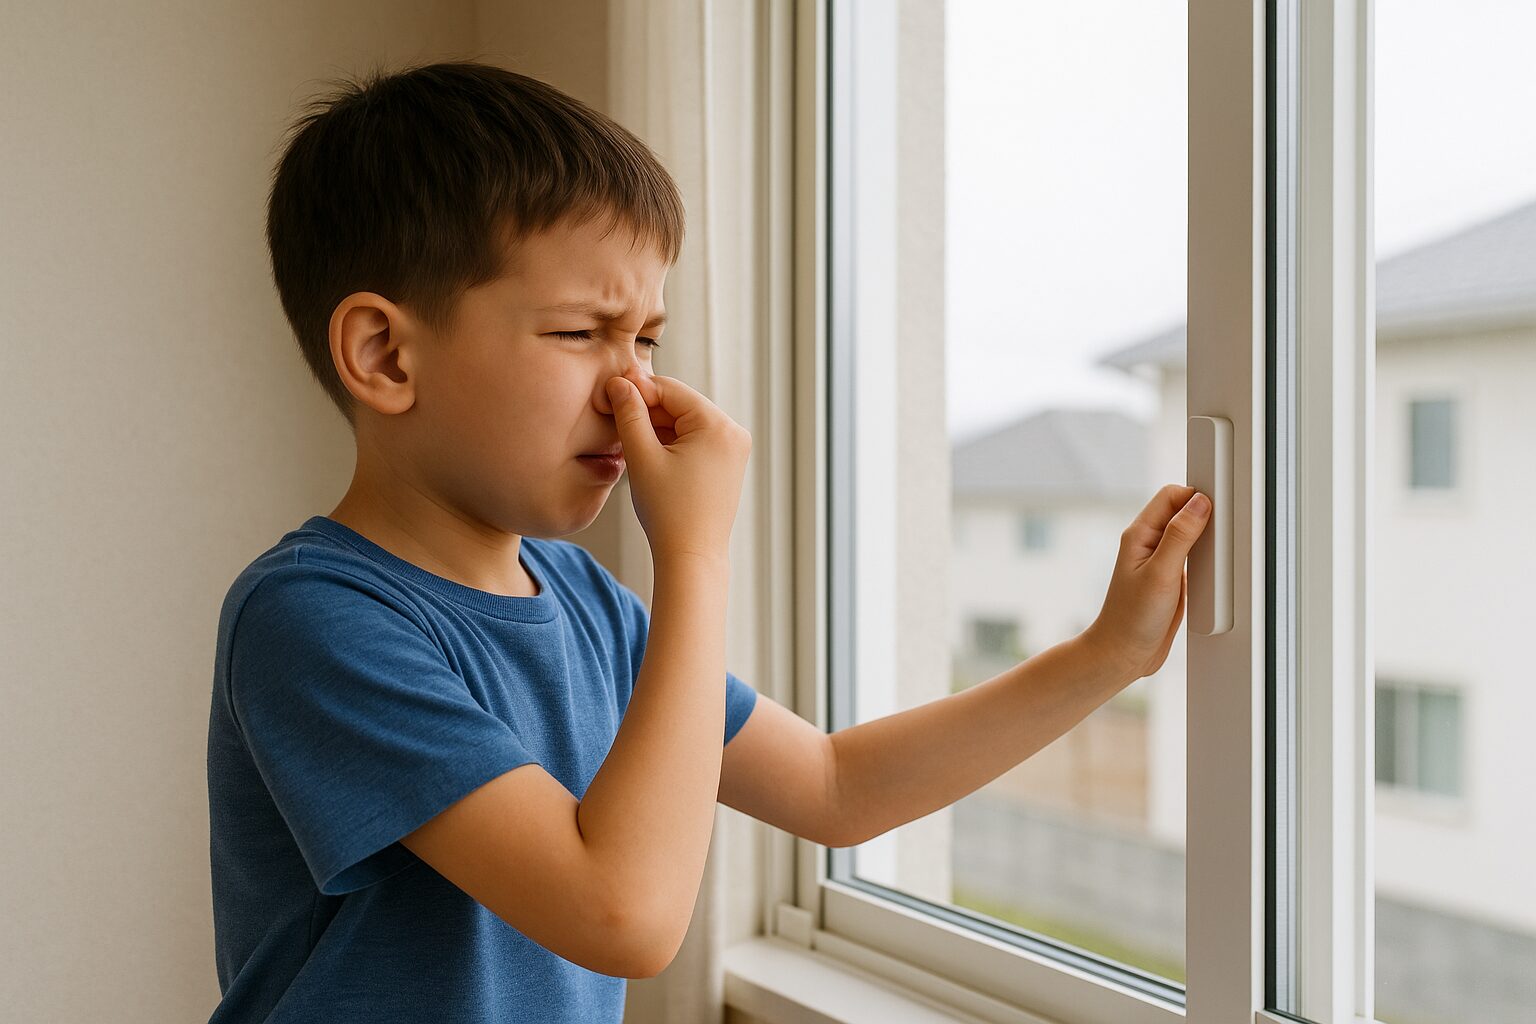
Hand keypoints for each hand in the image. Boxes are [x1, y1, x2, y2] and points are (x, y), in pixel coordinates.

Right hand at [606, 373, 751, 564]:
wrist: (691, 557)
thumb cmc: (667, 512)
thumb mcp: (642, 457)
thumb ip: (630, 414)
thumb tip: (620, 382)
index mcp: (718, 425)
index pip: (670, 390)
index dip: (637, 390)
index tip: (608, 394)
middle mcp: (733, 432)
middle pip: (680, 405)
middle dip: (647, 411)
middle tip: (614, 420)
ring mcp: (734, 448)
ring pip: (685, 422)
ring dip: (657, 428)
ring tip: (630, 444)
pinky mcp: (728, 463)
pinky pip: (695, 439)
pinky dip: (671, 443)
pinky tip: (649, 456)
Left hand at [1082, 484, 1212, 683]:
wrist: (1124, 655)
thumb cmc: (1131, 618)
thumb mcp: (1160, 573)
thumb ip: (1179, 537)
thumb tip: (1199, 504)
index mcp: (1140, 535)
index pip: (1170, 496)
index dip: (1195, 496)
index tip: (1218, 508)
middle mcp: (1149, 545)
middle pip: (1182, 512)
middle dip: (1204, 514)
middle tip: (1225, 528)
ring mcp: (1161, 562)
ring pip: (1190, 535)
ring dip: (1207, 537)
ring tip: (1223, 547)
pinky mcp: (1171, 579)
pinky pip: (1193, 558)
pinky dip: (1206, 558)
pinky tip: (1216, 568)